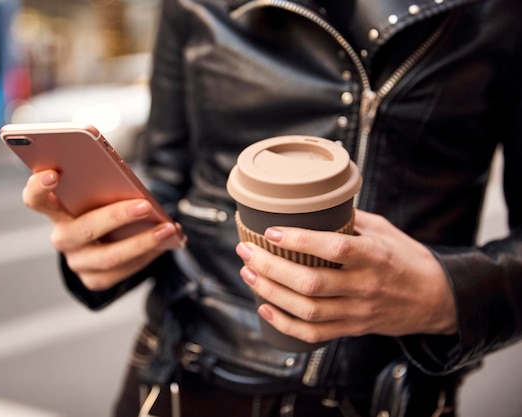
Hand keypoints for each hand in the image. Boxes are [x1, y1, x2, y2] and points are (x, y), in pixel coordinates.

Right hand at [22, 170, 183, 289]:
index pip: (35, 200)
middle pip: (85, 229)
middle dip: (117, 216)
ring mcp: (76, 262)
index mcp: (56, 211)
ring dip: (142, 242)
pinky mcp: (93, 280)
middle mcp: (62, 238)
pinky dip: (147, 256)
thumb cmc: (100, 207)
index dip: (38, 187)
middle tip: (144, 205)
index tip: (52, 173)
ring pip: (109, 256)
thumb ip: (102, 186)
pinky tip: (165, 244)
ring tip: (167, 229)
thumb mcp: (97, 194)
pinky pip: (122, 271)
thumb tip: (130, 184)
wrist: (100, 243)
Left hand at [235, 209, 457, 344]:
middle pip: (311, 283)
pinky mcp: (353, 329)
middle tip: (246, 250)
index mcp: (376, 257)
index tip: (272, 231)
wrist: (437, 300)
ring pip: (307, 310)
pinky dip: (284, 323)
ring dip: (271, 292)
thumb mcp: (386, 231)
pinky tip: (264, 306)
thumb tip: (312, 206)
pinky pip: (314, 334)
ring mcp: (358, 312)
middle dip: (271, 267)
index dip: (300, 241)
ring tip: (248, 273)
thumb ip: (351, 220)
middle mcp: (365, 286)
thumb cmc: (408, 259)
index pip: (335, 248)